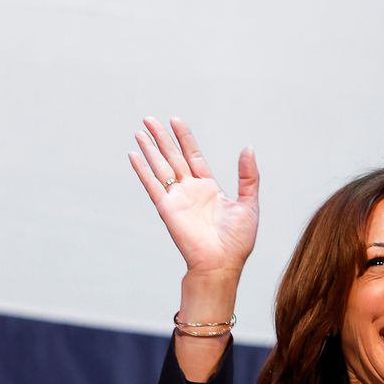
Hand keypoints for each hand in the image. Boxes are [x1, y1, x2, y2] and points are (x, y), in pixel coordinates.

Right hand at [127, 117, 257, 276]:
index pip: (193, 155)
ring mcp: (177, 198)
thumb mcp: (249, 203)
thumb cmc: (237, 241)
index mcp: (208, 188)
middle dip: (162, 137)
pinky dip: (142, 170)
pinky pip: (152, 185)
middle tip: (150, 119)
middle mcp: (190, 190)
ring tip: (141, 130)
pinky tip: (134, 155)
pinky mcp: (167, 208)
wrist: (222, 264)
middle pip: (172, 157)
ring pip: (160, 167)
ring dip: (150, 149)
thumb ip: (248, 175)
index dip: (184, 138)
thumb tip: (248, 148)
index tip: (175, 120)